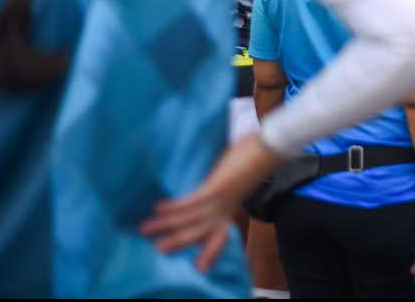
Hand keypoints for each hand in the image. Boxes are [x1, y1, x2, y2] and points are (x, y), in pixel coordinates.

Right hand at [140, 134, 281, 271]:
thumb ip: (221, 187)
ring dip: (165, 225)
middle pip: (198, 233)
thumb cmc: (253, 157)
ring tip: (145, 227)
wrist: (269, 147)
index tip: (199, 267)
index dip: (209, 252)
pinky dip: (173, 207)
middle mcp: (225, 209)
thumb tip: (207, 183)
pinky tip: (158, 208)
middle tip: (157, 248)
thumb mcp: (237, 179)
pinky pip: (191, 203)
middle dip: (176, 241)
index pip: (220, 236)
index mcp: (231, 208)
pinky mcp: (216, 188)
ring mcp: (221, 200)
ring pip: (189, 220)